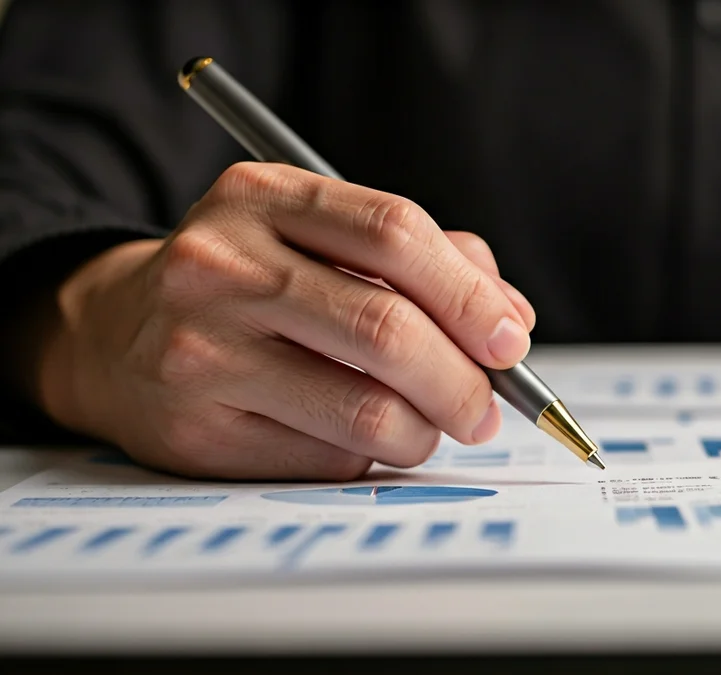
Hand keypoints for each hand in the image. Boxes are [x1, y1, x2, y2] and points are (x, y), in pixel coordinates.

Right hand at [34, 162, 535, 479]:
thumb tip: (511, 320)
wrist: (114, 336)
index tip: (510, 340)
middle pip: (388, 328)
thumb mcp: (324, 238)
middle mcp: (221, 265)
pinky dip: (372, 455)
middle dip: (465, 380)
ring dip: (427, 429)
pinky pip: (330, 457)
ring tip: (431, 425)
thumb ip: (428, 262)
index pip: (394, 232)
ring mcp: (201, 350)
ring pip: (367, 409)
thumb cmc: (253, 285)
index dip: (469, 294)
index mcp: (263, 197)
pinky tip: (361, 437)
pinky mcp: (197, 431)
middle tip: (487, 408)